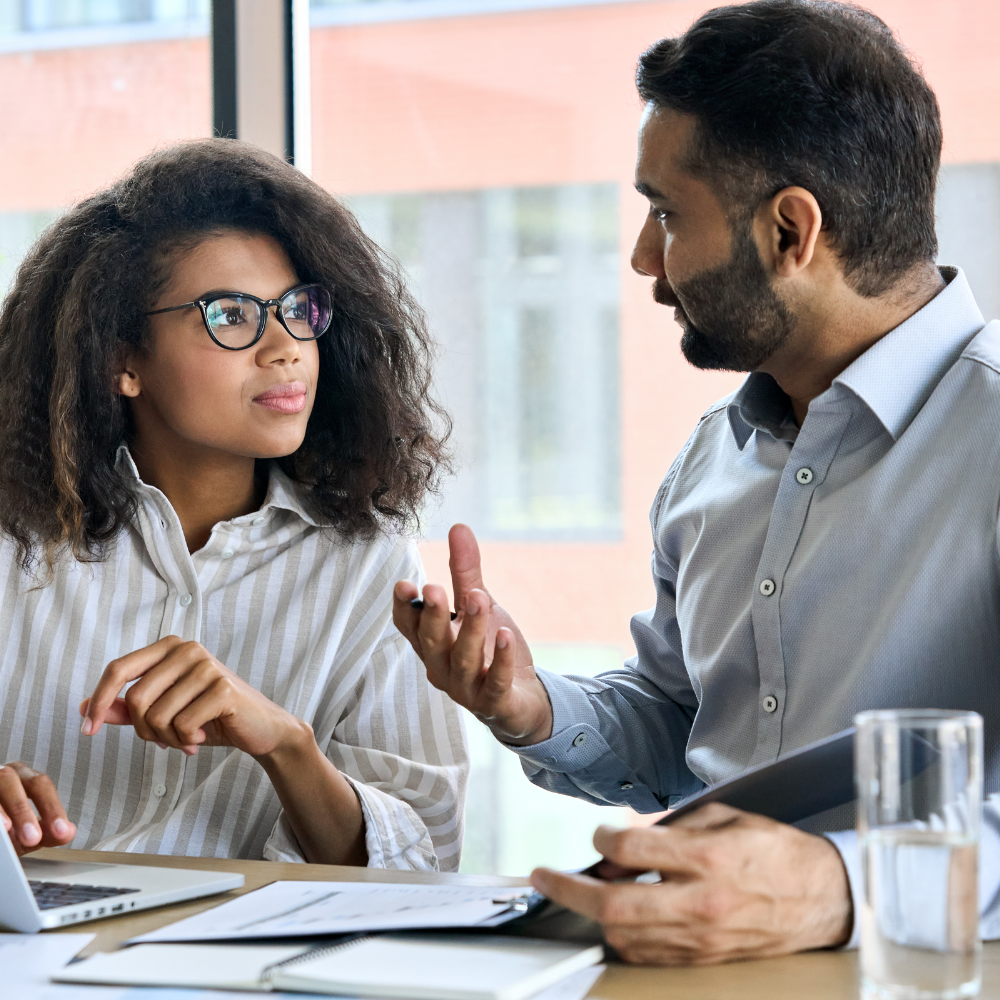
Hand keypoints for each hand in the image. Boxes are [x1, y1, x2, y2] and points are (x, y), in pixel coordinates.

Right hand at [0, 761, 75, 855]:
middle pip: (12, 781)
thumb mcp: (27, 831)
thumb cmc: (7, 828)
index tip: (61, 832)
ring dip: (2, 810)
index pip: (41, 786)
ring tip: (7, 830)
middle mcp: (2, 775)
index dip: (52, 808)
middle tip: (32, 838)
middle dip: (23, 810)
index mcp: (23, 778)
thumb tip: (68, 832)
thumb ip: (48, 832)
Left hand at [80, 636, 305, 759]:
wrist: (260, 729)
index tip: (87, 730)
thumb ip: (127, 708)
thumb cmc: (211, 718)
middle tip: (165, 740)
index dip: (99, 700)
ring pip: (157, 716)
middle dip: (144, 730)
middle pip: (135, 698)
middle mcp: (187, 649)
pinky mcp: (223, 689)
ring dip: (168, 739)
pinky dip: (187, 742)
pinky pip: (182, 725)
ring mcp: (207, 666)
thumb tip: (85, 706)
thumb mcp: (165, 712)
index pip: (118, 668)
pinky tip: (201, 739)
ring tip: (186, 740)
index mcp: (170, 648)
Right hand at [392, 524, 552, 744]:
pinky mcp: (495, 704)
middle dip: (433, 616)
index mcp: (433, 644)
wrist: (523, 698)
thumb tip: (458, 526)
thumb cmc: (490, 649)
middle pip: (432, 643)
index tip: (405, 584)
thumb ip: (465, 571)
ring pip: (463, 661)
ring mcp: (467, 689)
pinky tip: (507, 636)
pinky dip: (500, 661)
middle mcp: (442, 668)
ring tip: (479, 599)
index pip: (409, 627)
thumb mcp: (478, 604)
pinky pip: (495, 683)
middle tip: (434, 589)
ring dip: (471, 630)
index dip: (405, 608)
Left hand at [529, 803, 851, 964]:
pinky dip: (621, 935)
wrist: (822, 898)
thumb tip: (622, 844)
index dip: (602, 838)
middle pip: (615, 905)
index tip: (599, 834)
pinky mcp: (704, 958)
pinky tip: (613, 917)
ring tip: (579, 893)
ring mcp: (701, 937)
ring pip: (625, 936)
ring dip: (592, 915)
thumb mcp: (724, 817)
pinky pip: (648, 954)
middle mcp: (701, 902)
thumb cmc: (773, 850)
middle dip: (569, 890)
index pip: (632, 850)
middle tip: (544, 877)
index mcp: (708, 858)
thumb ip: (670, 830)